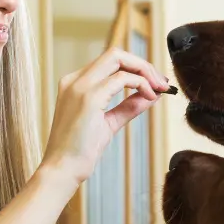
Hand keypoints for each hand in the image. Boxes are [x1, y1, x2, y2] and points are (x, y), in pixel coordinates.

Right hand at [41, 47, 167, 185]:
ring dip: (145, 72)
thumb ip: (128, 107)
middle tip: (161, 83)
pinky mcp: (89, 98)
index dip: (135, 68)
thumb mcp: (108, 123)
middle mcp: (75, 80)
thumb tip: (151, 95)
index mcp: (74, 84)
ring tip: (159, 89)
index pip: (109, 62)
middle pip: (115, 54)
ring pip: (118, 59)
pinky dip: (141, 84)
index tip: (154, 82)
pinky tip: (149, 97)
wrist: (62, 170)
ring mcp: (80, 86)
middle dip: (143, 65)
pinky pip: (122, 78)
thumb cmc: (80, 151)